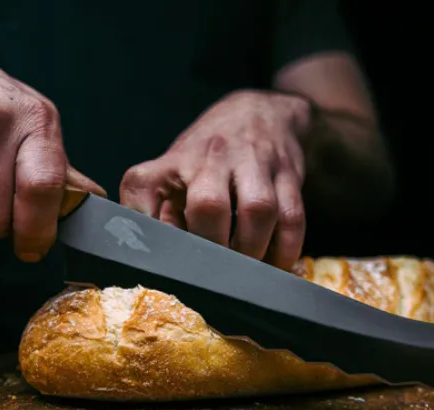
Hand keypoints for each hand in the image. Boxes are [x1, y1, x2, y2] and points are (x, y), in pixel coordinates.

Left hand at [120, 89, 310, 269]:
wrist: (261, 113)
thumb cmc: (208, 158)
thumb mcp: (173, 173)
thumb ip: (159, 211)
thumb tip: (158, 258)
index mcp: (173, 161)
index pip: (142, 187)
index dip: (141, 223)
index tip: (150, 252)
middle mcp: (211, 156)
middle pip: (208, 204)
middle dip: (211, 246)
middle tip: (212, 270)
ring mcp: (254, 162)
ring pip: (258, 210)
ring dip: (251, 250)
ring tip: (244, 270)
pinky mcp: (288, 174)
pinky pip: (292, 218)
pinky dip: (284, 250)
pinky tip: (274, 264)